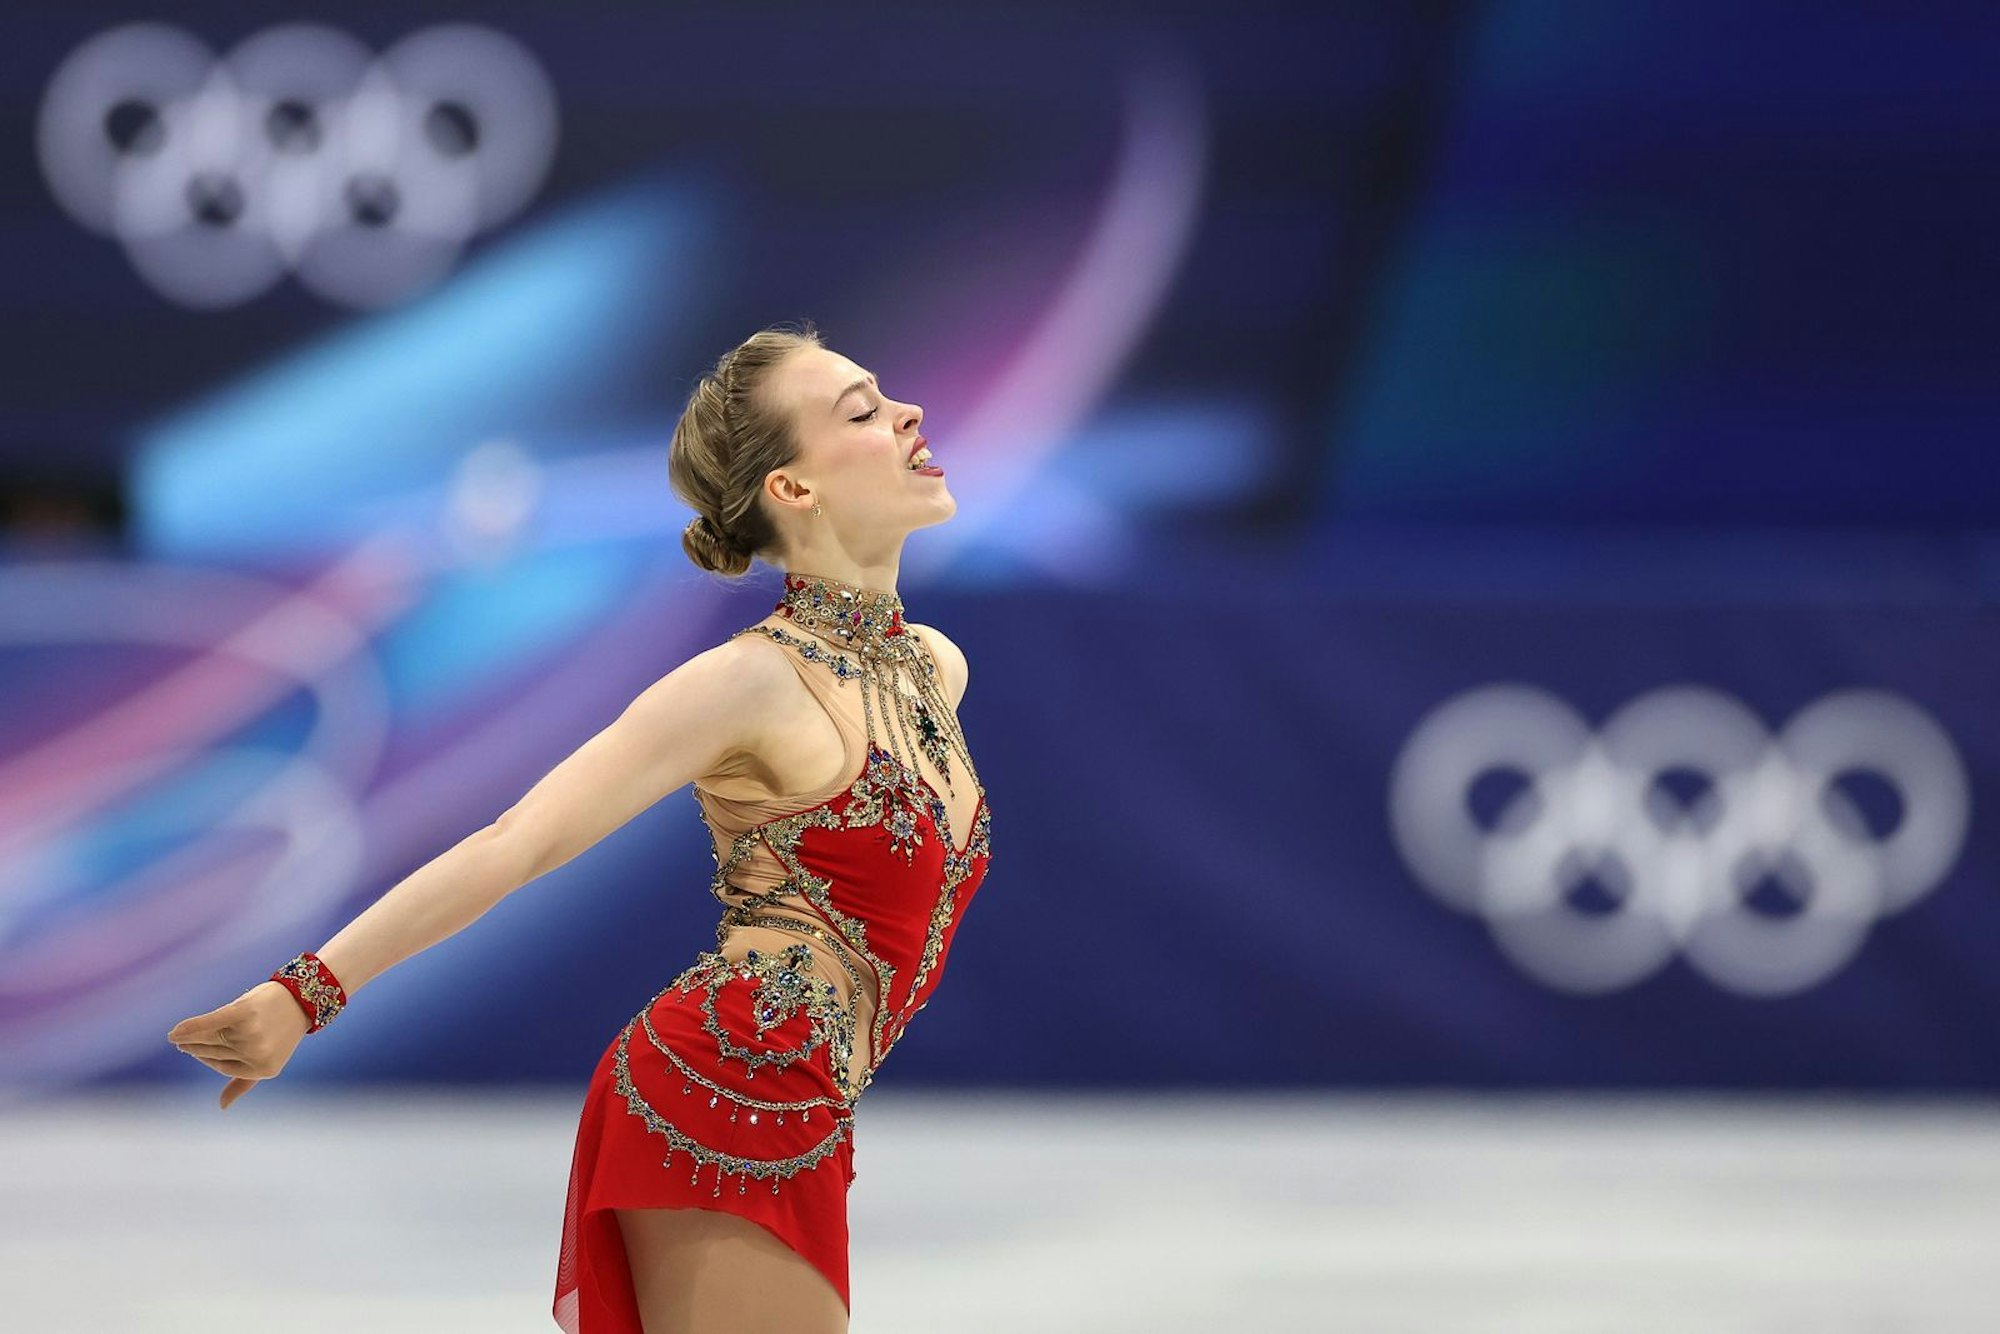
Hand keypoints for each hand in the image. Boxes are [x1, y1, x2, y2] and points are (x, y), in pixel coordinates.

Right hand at [167, 980, 312, 1109]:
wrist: (301, 997)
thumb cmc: (280, 1030)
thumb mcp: (267, 1060)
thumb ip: (244, 1082)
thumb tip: (222, 1107)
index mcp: (262, 1069)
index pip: (221, 1066)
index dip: (205, 1058)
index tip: (192, 1051)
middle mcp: (256, 1053)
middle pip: (214, 1050)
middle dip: (195, 1046)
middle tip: (181, 1042)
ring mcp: (250, 1033)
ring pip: (210, 1037)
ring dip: (192, 1035)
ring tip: (180, 1034)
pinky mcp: (243, 1012)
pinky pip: (210, 1022)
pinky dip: (191, 1026)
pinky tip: (176, 1031)